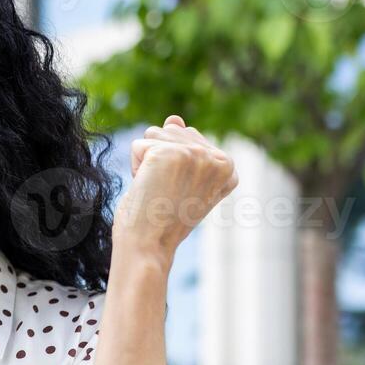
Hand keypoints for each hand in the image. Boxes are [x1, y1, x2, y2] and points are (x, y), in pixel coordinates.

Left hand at [115, 115, 237, 258]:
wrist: (149, 246)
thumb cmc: (163, 218)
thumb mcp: (182, 179)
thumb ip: (185, 147)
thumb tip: (175, 118)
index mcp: (229, 167)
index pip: (189, 138)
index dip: (173, 165)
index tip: (179, 192)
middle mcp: (219, 159)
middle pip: (172, 132)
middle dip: (159, 158)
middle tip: (166, 191)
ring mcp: (196, 154)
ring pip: (155, 134)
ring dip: (147, 161)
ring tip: (157, 189)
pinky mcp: (169, 153)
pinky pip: (138, 145)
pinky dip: (135, 167)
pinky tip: (147, 188)